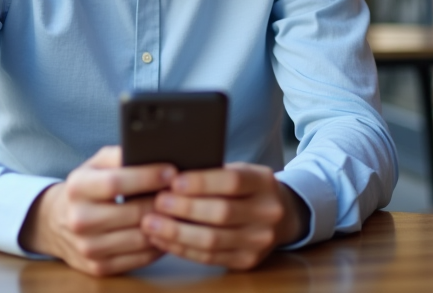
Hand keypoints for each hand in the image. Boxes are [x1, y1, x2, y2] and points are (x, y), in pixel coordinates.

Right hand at [19, 146, 174, 275]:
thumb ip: (119, 156)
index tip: (171, 172)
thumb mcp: (95, 165)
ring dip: (165, 225)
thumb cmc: (86, 188)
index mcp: (78, 187)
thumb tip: (152, 151)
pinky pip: (139, 258)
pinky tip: (167, 231)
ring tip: (180, 212)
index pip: (116, 182)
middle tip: (183, 193)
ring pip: (140, 238)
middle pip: (134, 213)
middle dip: (163, 202)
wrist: (56, 222)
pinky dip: (158, 245)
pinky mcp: (98, 267)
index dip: (147, 177)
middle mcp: (79, 219)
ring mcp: (88, 247)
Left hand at [141, 163, 308, 269]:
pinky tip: (162, 240)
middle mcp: (267, 213)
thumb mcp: (241, 171)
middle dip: (184, 208)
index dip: (201, 182)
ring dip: (176, 233)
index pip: (233, 181)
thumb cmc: (247, 188)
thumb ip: (214, 173)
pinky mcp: (248, 261)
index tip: (173, 181)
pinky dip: (182, 249)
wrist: (282, 215)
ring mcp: (259, 241)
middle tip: (156, 202)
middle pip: (222, 212)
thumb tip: (169, 175)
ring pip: (213, 240)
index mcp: (264, 182)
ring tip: (151, 224)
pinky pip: (209, 258)